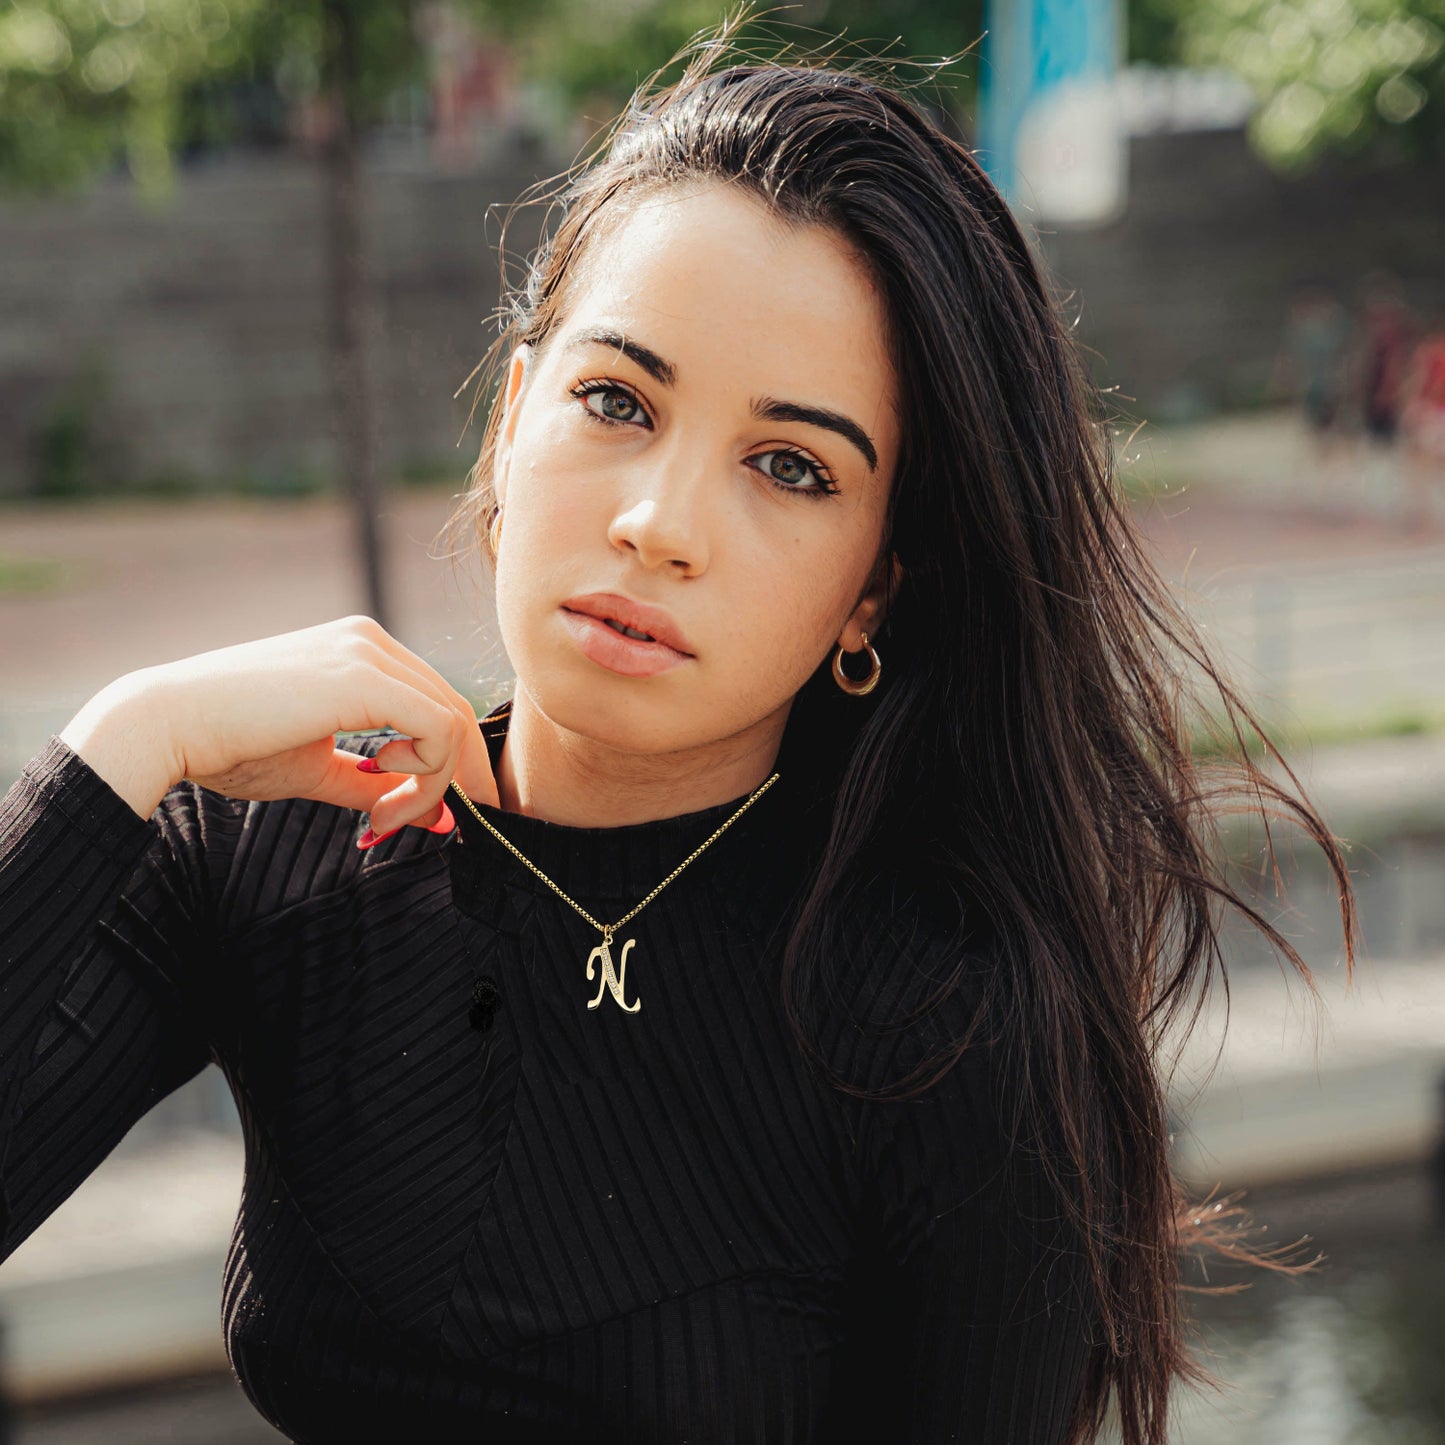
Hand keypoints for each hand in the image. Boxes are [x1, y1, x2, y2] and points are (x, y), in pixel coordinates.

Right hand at [60, 616, 497, 833]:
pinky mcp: (364, 678)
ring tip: (385, 820)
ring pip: (451, 722)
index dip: (446, 765)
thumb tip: (437, 819)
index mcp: (360, 650)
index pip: (435, 703)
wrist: (167, 725)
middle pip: (454, 710)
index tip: (419, 814)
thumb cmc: (230, 746)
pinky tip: (383, 801)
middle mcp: (370, 640)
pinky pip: (437, 730)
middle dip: (458, 777)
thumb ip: (376, 787)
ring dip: (434, 786)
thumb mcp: (319, 769)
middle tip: (444, 827)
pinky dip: (427, 777)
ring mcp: (368, 652)